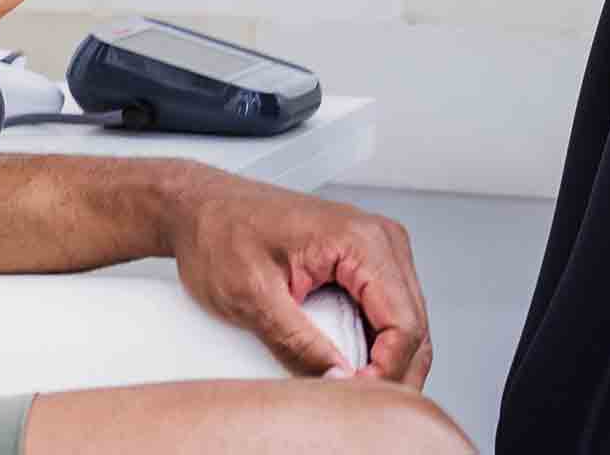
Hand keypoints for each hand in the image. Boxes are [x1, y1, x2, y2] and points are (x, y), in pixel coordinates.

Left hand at [161, 166, 432, 386]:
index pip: (404, 324)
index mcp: (359, 238)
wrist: (196, 207)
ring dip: (385, 361)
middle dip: (390, 372)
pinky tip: (347, 363)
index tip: (352, 395)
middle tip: (351, 402)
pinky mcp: (363, 260)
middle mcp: (378, 238)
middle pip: (413, 327)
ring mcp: (375, 248)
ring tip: (347, 386)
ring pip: (405, 323)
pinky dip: (373, 344)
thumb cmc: (216, 232)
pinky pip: (386, 313)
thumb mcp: (249, 295)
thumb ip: (298, 342)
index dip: (386, 371)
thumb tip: (340, 382)